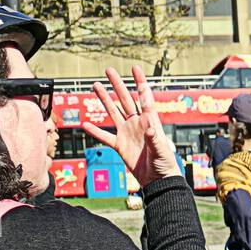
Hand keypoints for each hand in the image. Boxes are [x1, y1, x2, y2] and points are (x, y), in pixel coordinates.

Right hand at [81, 65, 180, 186]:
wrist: (158, 180)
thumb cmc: (165, 164)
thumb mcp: (161, 150)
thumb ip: (154, 138)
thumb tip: (150, 127)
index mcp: (149, 121)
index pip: (144, 98)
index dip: (140, 82)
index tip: (135, 68)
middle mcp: (137, 124)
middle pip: (125, 100)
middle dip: (117, 85)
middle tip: (109, 70)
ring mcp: (127, 133)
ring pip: (114, 113)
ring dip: (105, 100)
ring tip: (96, 86)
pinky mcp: (120, 146)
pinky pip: (106, 137)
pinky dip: (96, 131)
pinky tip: (85, 124)